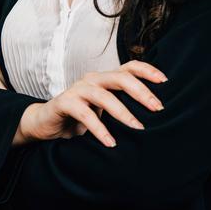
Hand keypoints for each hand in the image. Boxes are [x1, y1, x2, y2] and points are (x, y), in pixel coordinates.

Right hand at [13, 61, 167, 147]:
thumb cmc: (80, 118)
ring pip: (103, 95)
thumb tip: (155, 118)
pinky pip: (84, 113)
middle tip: (157, 108)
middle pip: (120, 77)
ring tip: (138, 128)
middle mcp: (92, 80)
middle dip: (141, 92)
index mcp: (104, 79)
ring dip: (122, 112)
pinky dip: (99, 128)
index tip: (165, 81)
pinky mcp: (64, 102)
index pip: (128, 67)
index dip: (147, 70)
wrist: (45, 124)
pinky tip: (110, 142)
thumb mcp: (104, 111)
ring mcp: (77, 89)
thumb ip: (122, 107)